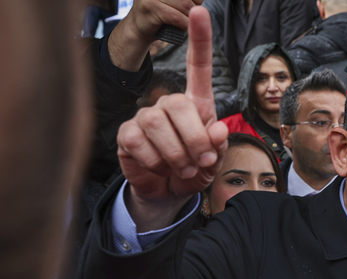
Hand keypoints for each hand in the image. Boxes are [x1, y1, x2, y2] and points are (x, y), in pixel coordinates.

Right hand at [117, 6, 227, 230]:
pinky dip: (155, 162)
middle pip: (178, 104)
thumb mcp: (214, 161)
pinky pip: (138, 142)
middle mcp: (169, 104)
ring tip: (183, 169)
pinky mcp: (127, 134)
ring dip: (176, 154)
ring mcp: (145, 116)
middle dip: (195, 138)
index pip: (198, 66)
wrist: (169, 192)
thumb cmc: (194, 169)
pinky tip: (160, 168)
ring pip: (156, 123)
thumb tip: (217, 130)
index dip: (200, 39)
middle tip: (201, 162)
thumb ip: (218, 146)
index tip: (199, 11)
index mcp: (197, 104)